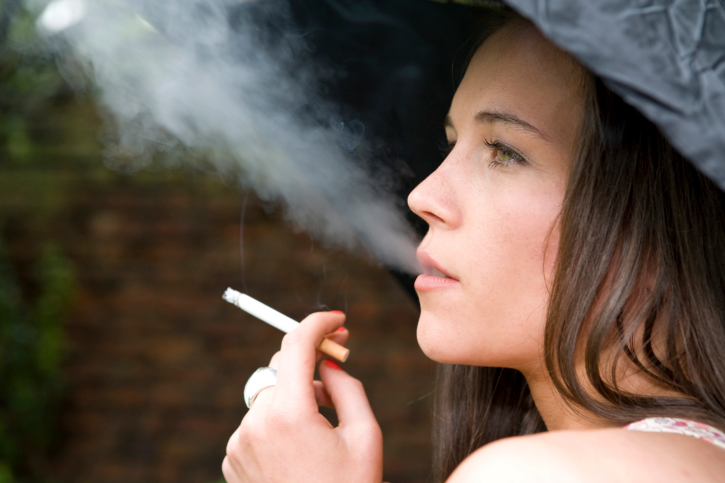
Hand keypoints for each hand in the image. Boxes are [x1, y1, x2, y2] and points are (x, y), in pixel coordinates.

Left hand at [223, 311, 383, 482]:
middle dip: (309, 365)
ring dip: (293, 398)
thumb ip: (347, 386)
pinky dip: (276, 422)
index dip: (318, 323)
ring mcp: (238, 443)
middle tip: (337, 369)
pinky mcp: (232, 460)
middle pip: (280, 368)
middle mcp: (255, 424)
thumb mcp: (365, 435)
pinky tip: (297, 450)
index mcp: (289, 414)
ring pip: (268, 395)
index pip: (296, 344)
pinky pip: (256, 422)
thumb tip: (326, 363)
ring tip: (320, 431)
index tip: (336, 319)